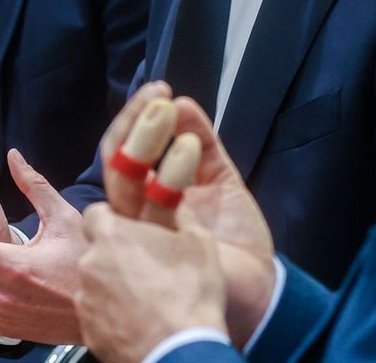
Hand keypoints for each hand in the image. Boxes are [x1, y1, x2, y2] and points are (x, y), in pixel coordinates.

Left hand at [76, 204, 227, 362]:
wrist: (181, 352)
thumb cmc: (191, 293)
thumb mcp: (200, 243)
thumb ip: (182, 215)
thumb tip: (176, 201)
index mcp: (111, 235)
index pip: (95, 214)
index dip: (112, 220)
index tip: (129, 232)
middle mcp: (89, 263)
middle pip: (96, 251)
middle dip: (115, 256)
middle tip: (144, 268)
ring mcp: (85, 300)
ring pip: (95, 284)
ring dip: (113, 287)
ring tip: (143, 300)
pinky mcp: (88, 330)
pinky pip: (97, 314)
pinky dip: (112, 315)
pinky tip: (137, 321)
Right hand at [102, 88, 277, 346]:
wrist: (259, 287)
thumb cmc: (235, 240)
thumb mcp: (220, 180)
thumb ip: (202, 145)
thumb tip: (182, 103)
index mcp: (145, 196)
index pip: (123, 151)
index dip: (135, 118)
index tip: (160, 89)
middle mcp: (135, 213)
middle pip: (115, 162)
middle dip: (134, 124)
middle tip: (157, 95)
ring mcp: (141, 233)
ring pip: (123, 182)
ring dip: (144, 141)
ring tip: (166, 110)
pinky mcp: (156, 250)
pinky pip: (154, 208)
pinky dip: (172, 173)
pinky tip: (190, 149)